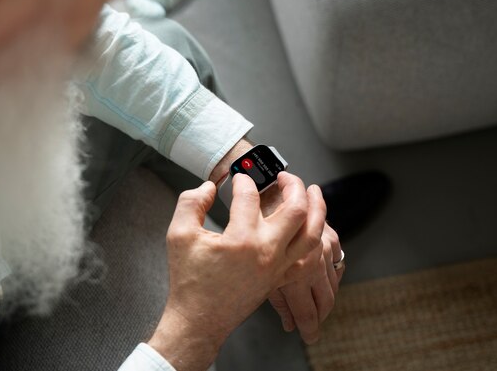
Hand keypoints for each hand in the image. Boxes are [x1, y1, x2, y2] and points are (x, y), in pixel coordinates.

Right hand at [148, 172, 321, 370]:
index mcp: (241, 240)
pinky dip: (315, 238)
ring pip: (313, 234)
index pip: (249, 196)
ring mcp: (278, 267)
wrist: (198, 320)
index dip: (242, 180)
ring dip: (317, 209)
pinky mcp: (281, 278)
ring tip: (313, 191)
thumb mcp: (179, 235)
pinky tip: (312, 227)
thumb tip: (209, 187)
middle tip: (283, 175)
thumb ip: (191, 203)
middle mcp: (267, 252)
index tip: (237, 177)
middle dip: (293, 185)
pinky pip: (309, 257)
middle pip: (296, 209)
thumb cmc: (189, 280)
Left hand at [263, 185, 343, 343]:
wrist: (267, 189)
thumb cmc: (254, 222)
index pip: (307, 311)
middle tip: (312, 328)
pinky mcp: (329, 236)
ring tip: (319, 309)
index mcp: (296, 271)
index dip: (309, 327)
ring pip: (333, 281)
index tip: (307, 336)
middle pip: (325, 299)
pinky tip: (327, 279)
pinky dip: (333, 273)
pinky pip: (337, 260)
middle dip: (319, 315)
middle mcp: (314, 261)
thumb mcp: (257, 261)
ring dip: (327, 295)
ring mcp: (324, 248)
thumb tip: (288, 321)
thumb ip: (277, 296)